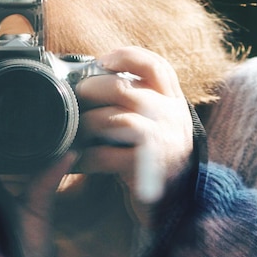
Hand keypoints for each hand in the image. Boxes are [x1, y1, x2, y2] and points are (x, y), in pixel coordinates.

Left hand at [74, 46, 194, 223]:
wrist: (178, 200)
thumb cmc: (154, 153)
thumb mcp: (156, 119)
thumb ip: (135, 97)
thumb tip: (88, 78)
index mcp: (172, 99)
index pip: (155, 66)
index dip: (126, 56)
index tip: (101, 61)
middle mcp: (171, 115)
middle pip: (126, 89)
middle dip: (93, 89)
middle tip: (77, 96)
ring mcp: (163, 141)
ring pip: (117, 120)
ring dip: (89, 123)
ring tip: (77, 130)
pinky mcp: (148, 168)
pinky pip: (110, 156)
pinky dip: (89, 156)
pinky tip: (80, 158)